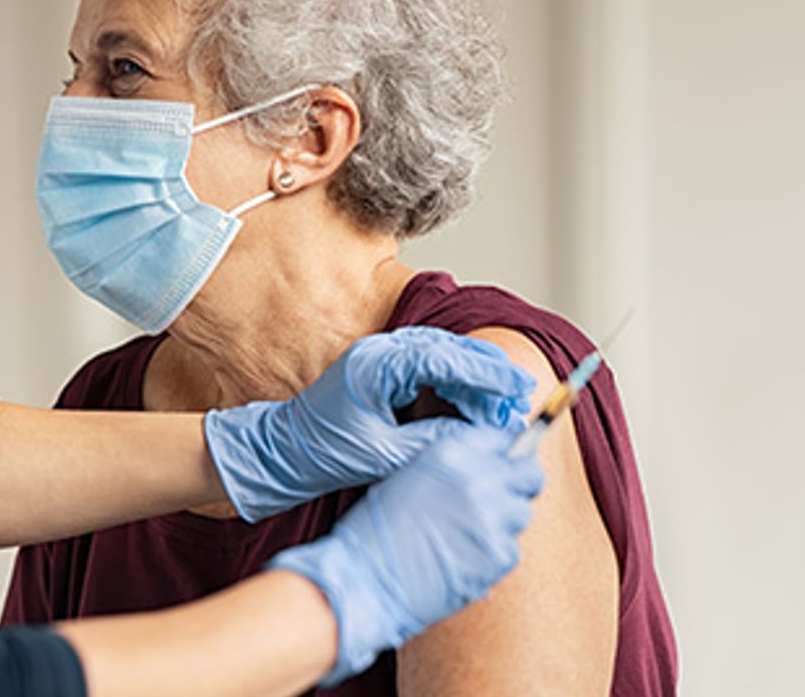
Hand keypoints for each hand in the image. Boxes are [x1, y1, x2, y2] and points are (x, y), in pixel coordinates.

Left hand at [203, 326, 534, 521]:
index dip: (486, 373)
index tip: (517, 388)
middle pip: (448, 350)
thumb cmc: (323, 453)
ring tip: (504, 403)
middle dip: (487, 373)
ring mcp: (379, 357)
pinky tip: (472, 403)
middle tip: (520, 396)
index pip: (444, 359)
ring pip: (441, 355)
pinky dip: (454, 381)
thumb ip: (433, 442)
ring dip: (473, 377)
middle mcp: (378, 352)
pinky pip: (427, 366)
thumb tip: (479, 438)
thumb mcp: (385, 455)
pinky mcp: (380, 369)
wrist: (283, 452)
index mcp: (376, 366)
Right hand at [268, 424, 544, 684]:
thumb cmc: (376, 531)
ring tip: (466, 536)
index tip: (502, 467)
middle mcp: (478, 479)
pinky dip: (492, 555)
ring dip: (502, 523)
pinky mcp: (499, 555)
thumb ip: (451, 467)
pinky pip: (510, 550)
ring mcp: (493, 518)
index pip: (503, 439)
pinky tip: (462, 558)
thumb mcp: (408, 476)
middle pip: (529, 474)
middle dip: (518, 484)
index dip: (504, 456)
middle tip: (501, 499)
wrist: (365, 578)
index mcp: (452, 453)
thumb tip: (488, 468)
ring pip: (521, 514)